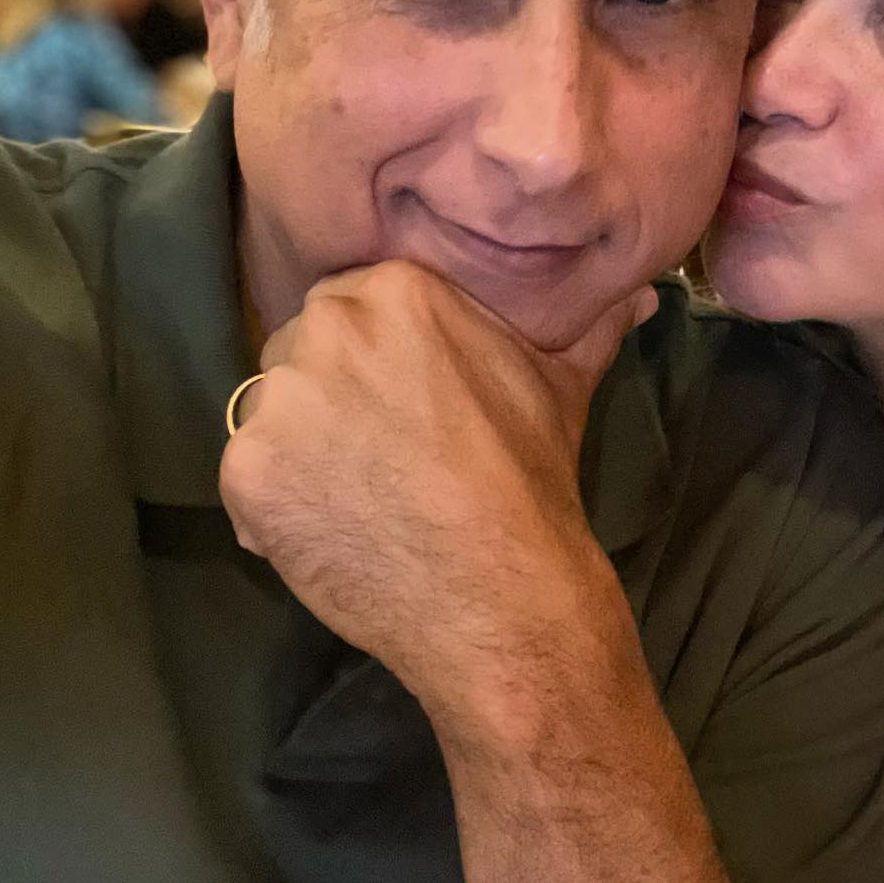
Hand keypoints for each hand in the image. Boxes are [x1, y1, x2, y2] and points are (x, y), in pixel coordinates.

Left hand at [218, 259, 655, 724]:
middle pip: (305, 348)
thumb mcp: (563, 384)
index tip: (406, 401)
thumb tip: (637, 290)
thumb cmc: (532, 479)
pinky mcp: (246, 471)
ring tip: (360, 496)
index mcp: (397, 289)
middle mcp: (328, 328)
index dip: (378, 358)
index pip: (355, 303)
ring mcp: (281, 400)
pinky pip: (246, 475)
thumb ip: (587, 323)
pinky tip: (333, 534)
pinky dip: (276, 507)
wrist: (499, 593)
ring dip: (302, 447)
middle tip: (383, 452)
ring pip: (273, 409)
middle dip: (334, 393)